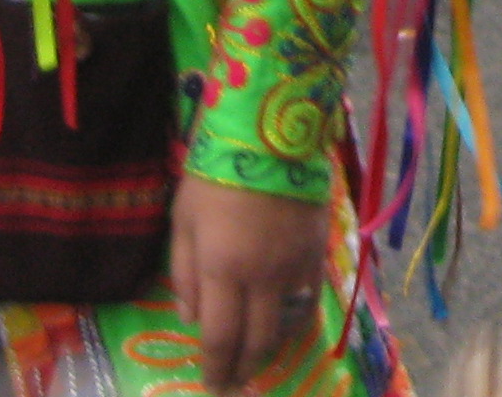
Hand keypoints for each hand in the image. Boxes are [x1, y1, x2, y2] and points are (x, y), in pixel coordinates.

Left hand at [170, 173, 330, 393]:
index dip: (216, 367)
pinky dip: (295, 314)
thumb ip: (185, 274)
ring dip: (272, 346)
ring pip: (288, 323)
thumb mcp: (183, 220)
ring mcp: (296, 264)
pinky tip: (286, 316)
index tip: (213, 385)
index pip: (220, 338)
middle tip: (235, 383)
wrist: (270, 130)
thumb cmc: (215, 172)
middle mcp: (263, 276)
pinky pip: (309, 294)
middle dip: (244, 368)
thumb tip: (191, 319)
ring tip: (259, 356)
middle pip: (258, 340)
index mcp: (223, 269)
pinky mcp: (318, 248)